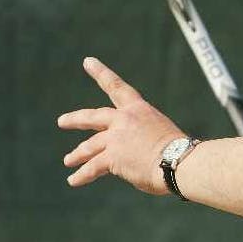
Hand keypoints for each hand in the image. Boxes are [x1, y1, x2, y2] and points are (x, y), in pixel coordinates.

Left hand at [58, 57, 184, 193]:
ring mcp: (115, 138)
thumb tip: (133, 157)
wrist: (179, 161)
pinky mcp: (111, 157)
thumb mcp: (161, 134)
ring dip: (77, 154)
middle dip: (75, 119)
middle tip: (62, 121)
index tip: (88, 61)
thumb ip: (142, 140)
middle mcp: (124, 120)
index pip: (118, 87)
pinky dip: (82, 175)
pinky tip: (73, 180)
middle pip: (92, 117)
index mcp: (140, 110)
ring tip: (69, 160)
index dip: (102, 73)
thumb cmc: (180, 152)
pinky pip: (92, 167)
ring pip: (89, 146)